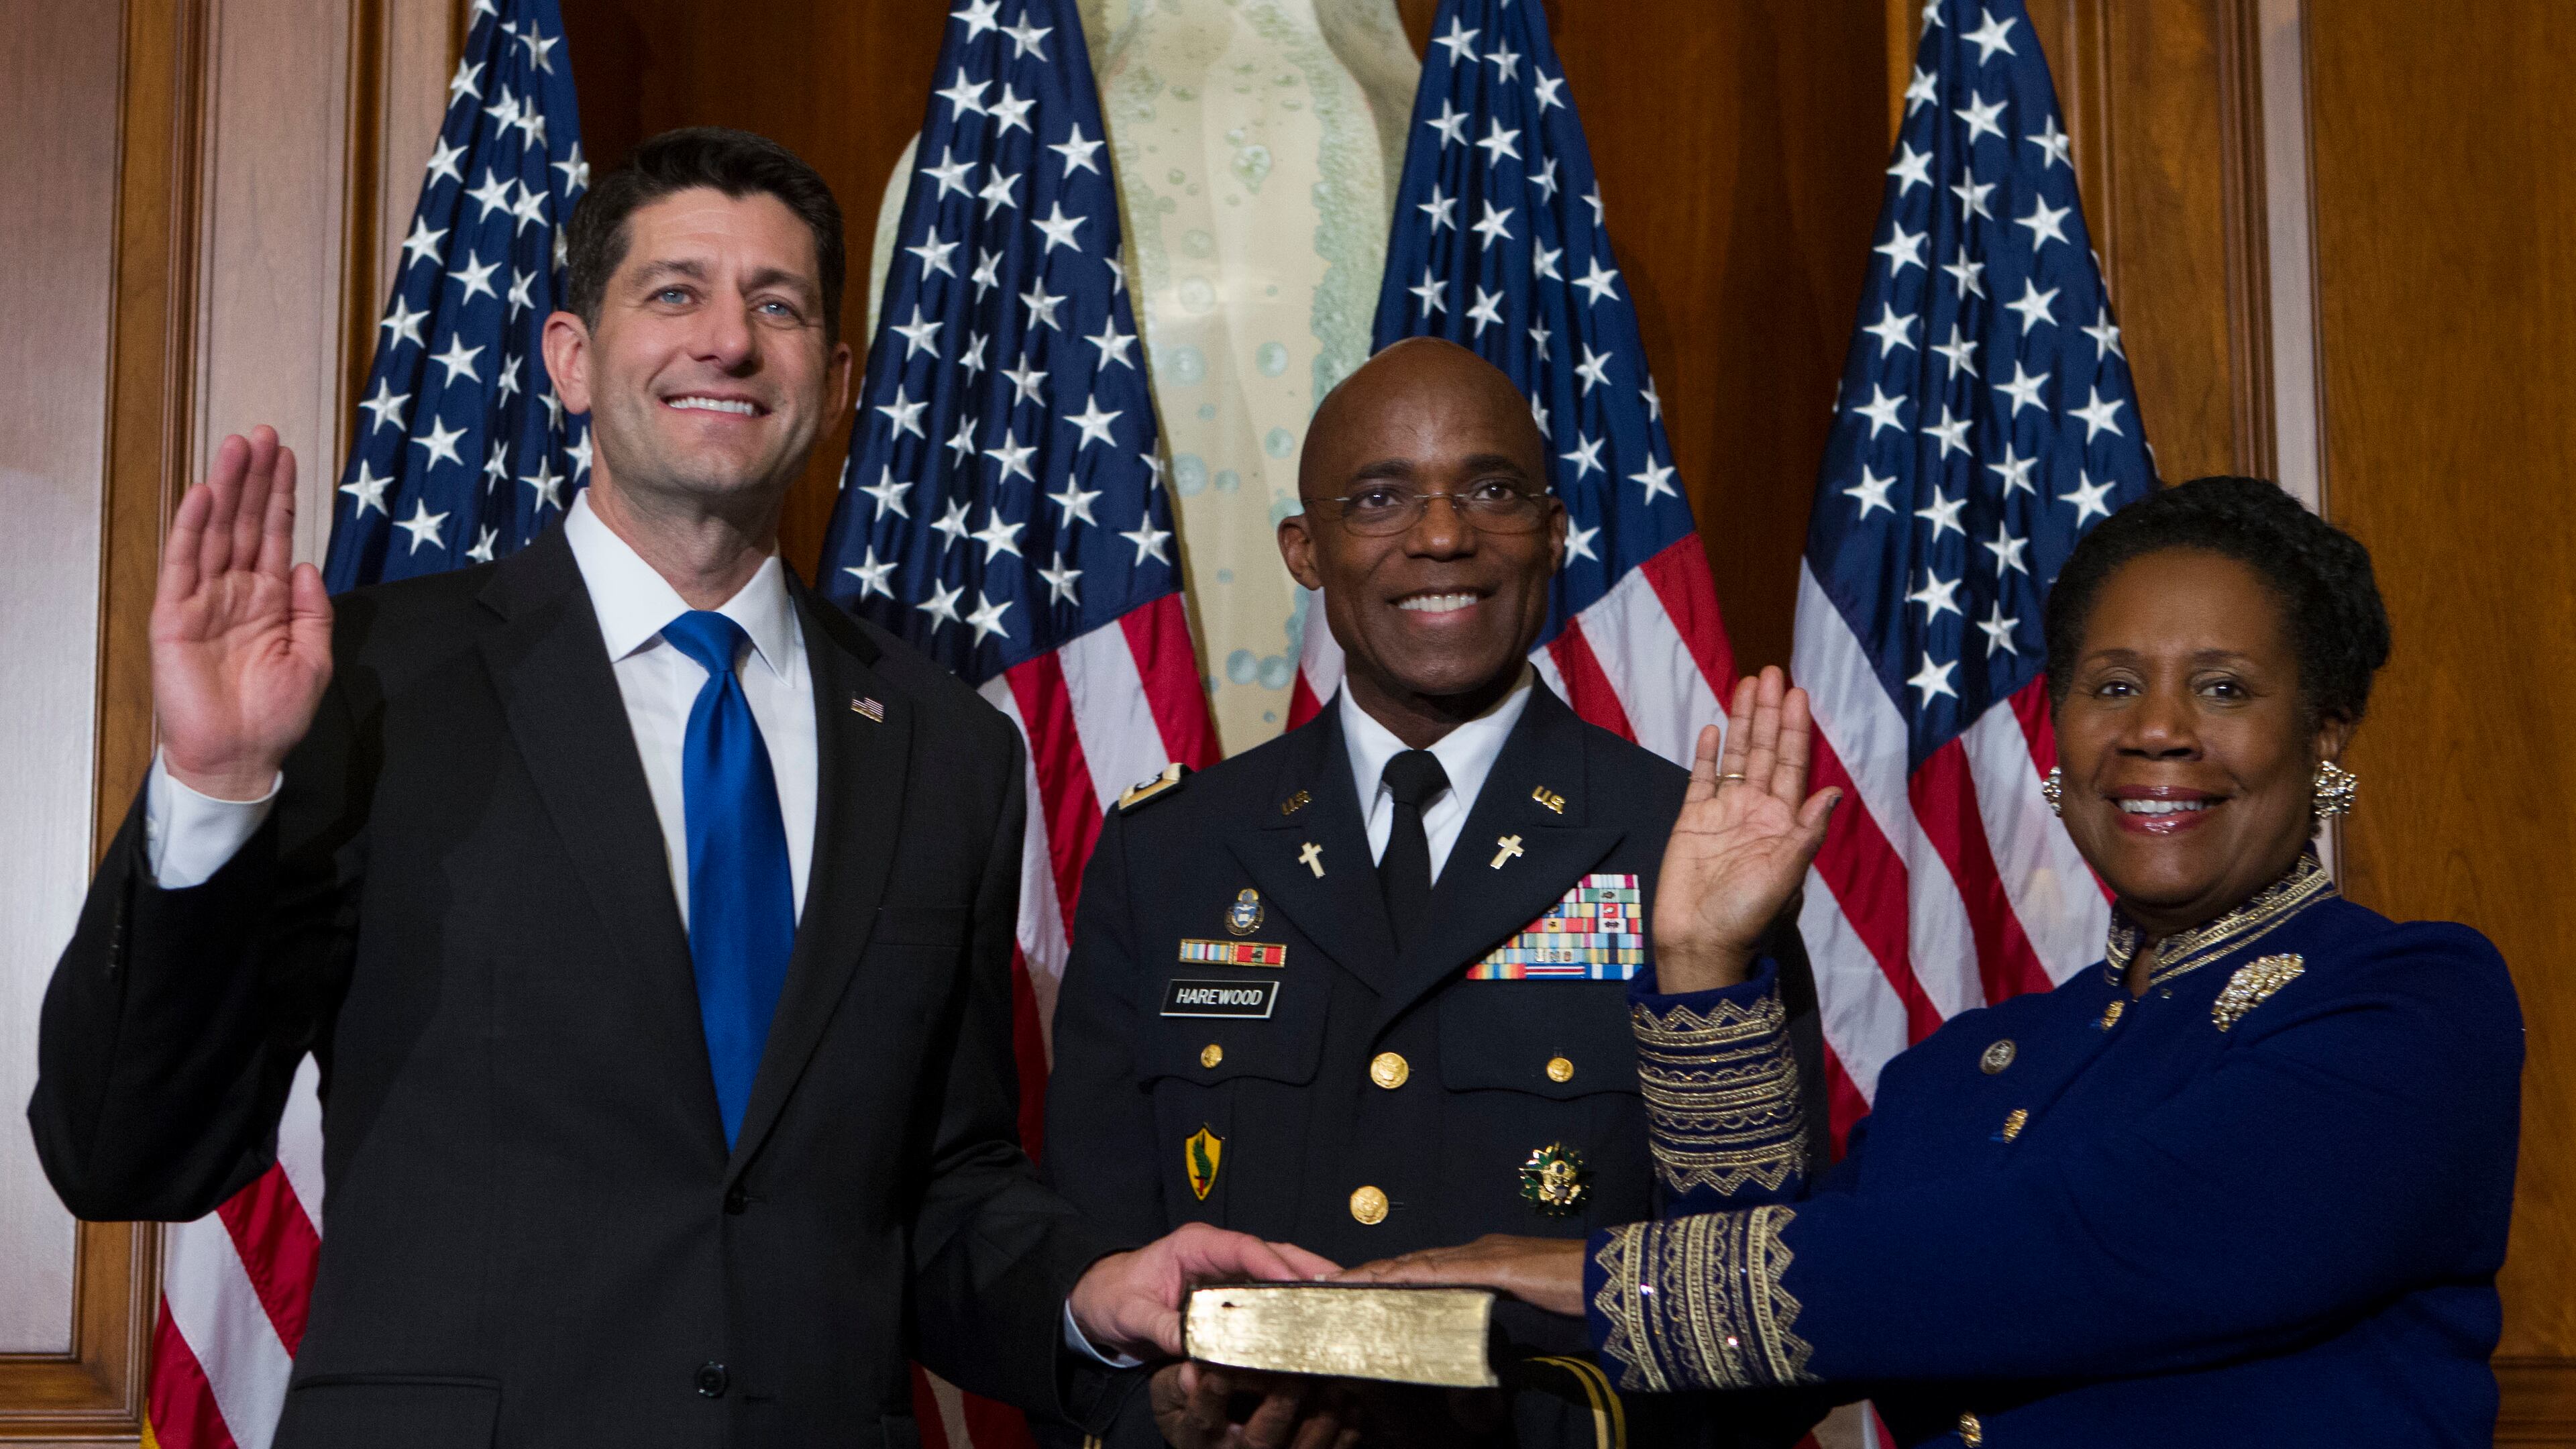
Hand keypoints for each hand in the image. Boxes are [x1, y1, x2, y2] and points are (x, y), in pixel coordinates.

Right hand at [152, 428, 332, 799]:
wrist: (241, 757)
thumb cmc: (276, 714)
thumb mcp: (314, 658)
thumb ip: (314, 610)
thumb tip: (306, 563)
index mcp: (271, 600)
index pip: (275, 535)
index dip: (281, 496)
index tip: (288, 456)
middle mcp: (236, 592)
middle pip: (245, 522)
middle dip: (254, 479)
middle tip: (263, 433)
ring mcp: (204, 601)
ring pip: (215, 533)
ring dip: (225, 489)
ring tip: (237, 447)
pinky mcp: (175, 617)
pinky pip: (183, 565)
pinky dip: (192, 529)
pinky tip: (203, 496)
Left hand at [1067, 1221, 1339, 1360]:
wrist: (1096, 1301)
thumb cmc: (1112, 1297)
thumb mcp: (1132, 1313)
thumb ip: (1164, 1328)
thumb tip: (1194, 1353)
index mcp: (1196, 1244)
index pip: (1246, 1248)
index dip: (1277, 1265)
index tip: (1305, 1285)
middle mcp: (1217, 1253)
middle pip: (1273, 1254)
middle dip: (1309, 1269)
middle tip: (1346, 1288)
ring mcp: (1226, 1270)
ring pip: (1277, 1271)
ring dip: (1307, 1284)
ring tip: (1342, 1302)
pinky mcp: (1230, 1290)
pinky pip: (1266, 1292)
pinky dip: (1291, 1303)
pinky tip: (1312, 1319)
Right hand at [1150, 1362, 1357, 1448]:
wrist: (1208, 1438)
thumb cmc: (1190, 1405)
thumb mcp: (1170, 1394)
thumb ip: (1179, 1382)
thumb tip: (1192, 1371)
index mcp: (1199, 1436)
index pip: (1206, 1416)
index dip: (1217, 1392)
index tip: (1227, 1366)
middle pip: (1260, 1442)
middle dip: (1282, 1408)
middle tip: (1298, 1374)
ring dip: (1321, 1420)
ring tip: (1335, 1387)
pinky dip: (1344, 1435)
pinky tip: (1353, 1406)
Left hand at [1332, 1233, 1586, 1317]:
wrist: (1606, 1272)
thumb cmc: (1574, 1288)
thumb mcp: (1527, 1300)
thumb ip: (1501, 1305)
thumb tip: (1480, 1323)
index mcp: (1482, 1257)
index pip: (1424, 1267)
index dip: (1388, 1274)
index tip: (1357, 1284)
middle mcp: (1475, 1250)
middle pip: (1412, 1261)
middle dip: (1371, 1272)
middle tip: (1331, 1281)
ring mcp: (1482, 1254)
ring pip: (1417, 1263)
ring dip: (1377, 1273)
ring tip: (1341, 1281)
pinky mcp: (1492, 1265)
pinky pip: (1440, 1272)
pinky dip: (1408, 1276)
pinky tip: (1385, 1281)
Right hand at [1652, 666, 1838, 992]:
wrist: (1699, 941)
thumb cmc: (1748, 915)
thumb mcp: (1786, 875)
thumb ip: (1806, 832)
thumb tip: (1834, 791)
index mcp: (1782, 822)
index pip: (1793, 765)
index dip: (1795, 729)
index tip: (1798, 694)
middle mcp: (1755, 811)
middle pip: (1765, 751)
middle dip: (1768, 712)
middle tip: (1772, 671)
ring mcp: (1723, 813)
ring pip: (1736, 756)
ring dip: (1742, 721)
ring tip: (1746, 684)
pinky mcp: (1691, 820)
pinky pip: (1701, 779)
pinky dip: (1707, 754)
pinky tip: (1713, 729)